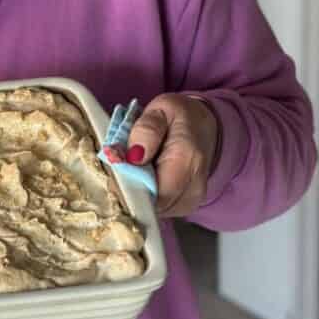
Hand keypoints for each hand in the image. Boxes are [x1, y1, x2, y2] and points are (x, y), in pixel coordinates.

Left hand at [125, 94, 218, 217]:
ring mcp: (192, 199)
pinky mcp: (186, 206)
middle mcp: (194, 186)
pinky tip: (145, 179)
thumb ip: (146, 129)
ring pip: (154, 210)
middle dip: (131, 190)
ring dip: (139, 194)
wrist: (203, 127)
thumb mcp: (161, 108)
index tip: (114, 173)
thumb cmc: (180, 117)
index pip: (154, 192)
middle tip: (120, 168)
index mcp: (186, 158)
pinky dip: (148, 197)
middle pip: (152, 205)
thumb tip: (133, 156)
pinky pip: (160, 209)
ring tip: (136, 170)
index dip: (129, 187)